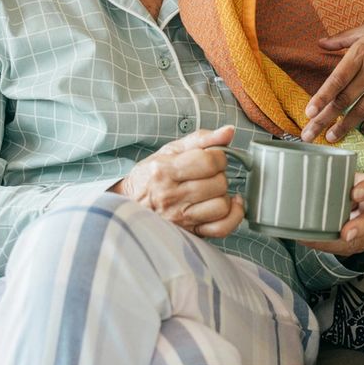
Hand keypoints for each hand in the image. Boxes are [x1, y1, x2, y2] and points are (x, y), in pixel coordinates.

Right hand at [112, 125, 243, 237]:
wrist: (130, 203)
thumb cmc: (152, 174)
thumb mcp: (171, 150)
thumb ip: (202, 139)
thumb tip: (229, 131)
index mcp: (164, 171)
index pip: (208, 161)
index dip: (218, 156)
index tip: (213, 157)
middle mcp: (171, 196)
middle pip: (218, 183)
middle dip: (219, 174)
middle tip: (209, 174)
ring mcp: (179, 218)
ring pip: (221, 206)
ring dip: (223, 195)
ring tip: (212, 190)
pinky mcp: (189, 233)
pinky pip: (222, 228)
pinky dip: (233, 216)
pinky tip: (229, 204)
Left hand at [299, 173, 363, 256]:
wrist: (355, 199)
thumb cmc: (350, 183)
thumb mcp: (349, 173)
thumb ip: (335, 169)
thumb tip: (307, 165)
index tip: (354, 193)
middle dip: (360, 227)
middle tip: (345, 232)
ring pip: (362, 240)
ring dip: (342, 243)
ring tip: (325, 240)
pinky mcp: (361, 242)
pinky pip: (347, 248)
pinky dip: (330, 245)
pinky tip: (316, 241)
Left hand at [302, 9, 363, 142]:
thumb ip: (342, 38)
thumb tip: (321, 43)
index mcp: (360, 54)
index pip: (336, 80)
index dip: (321, 98)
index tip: (308, 112)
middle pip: (344, 100)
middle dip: (325, 120)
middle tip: (310, 134)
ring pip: (362, 111)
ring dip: (345, 127)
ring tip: (332, 139)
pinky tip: (363, 131)